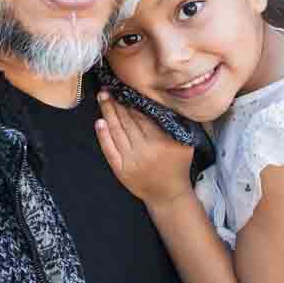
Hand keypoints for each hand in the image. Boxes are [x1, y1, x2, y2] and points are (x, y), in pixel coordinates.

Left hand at [95, 93, 194, 207]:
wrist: (168, 195)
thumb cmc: (178, 166)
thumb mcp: (185, 144)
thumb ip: (178, 124)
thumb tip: (164, 102)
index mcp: (162, 142)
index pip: (143, 117)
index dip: (133, 101)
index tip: (125, 88)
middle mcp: (145, 151)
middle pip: (128, 121)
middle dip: (118, 103)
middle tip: (109, 87)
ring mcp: (131, 161)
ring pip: (117, 132)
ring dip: (108, 113)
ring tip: (103, 97)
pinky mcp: (120, 170)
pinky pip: (109, 150)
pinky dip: (103, 136)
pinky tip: (99, 122)